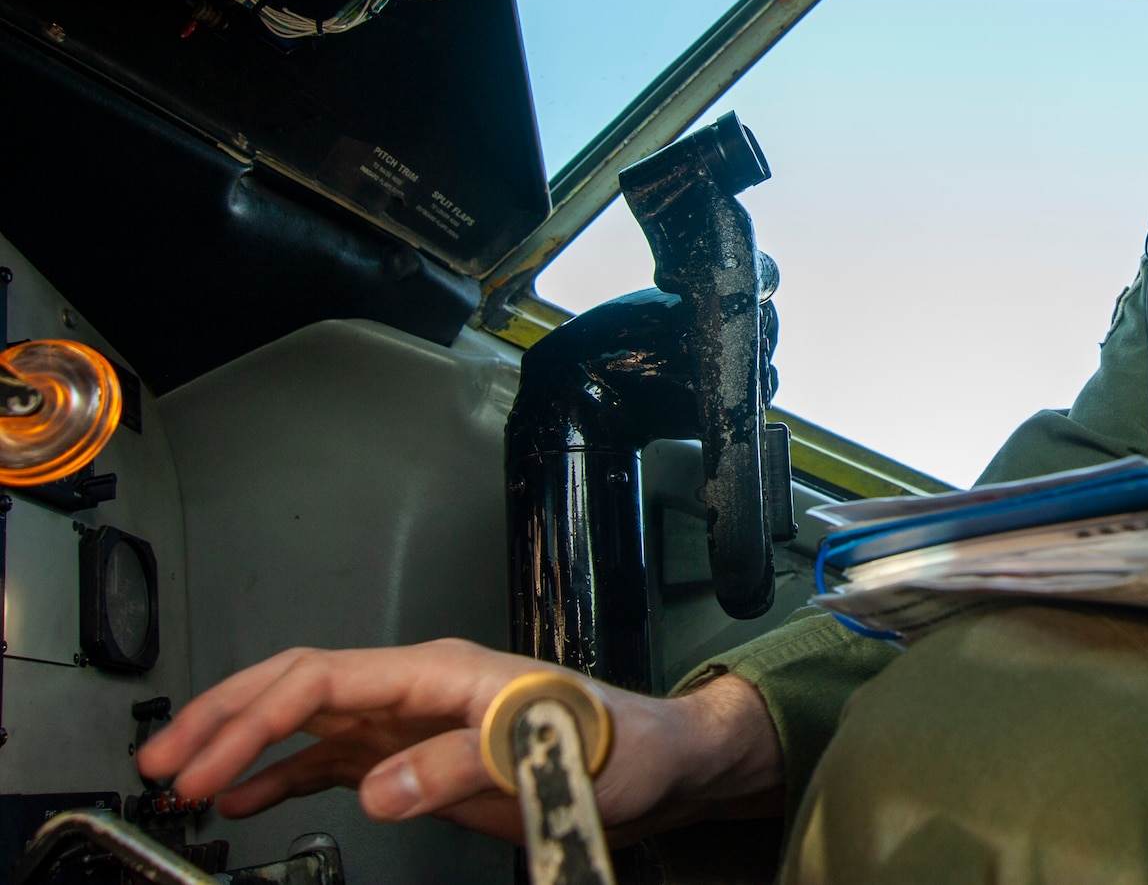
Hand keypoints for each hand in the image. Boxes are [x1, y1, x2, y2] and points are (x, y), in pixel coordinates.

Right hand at [136, 639, 782, 840]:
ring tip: (183, 783)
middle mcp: (419, 686)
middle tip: (164, 764)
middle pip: (299, 685)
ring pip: (305, 720)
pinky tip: (247, 800)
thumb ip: (457, 768)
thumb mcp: (542, 755)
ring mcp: (414, 719)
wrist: (658, 765)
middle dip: (225, 718)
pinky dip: (283, 775)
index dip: (256, 716)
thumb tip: (375, 788)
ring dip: (242, 746)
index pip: (325, 678)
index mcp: (442, 671)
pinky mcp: (419, 755)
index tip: (209, 762)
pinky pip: (333, 757)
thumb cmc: (618, 747)